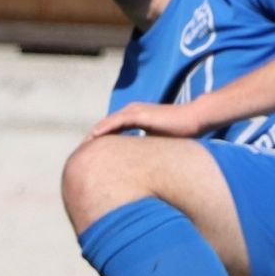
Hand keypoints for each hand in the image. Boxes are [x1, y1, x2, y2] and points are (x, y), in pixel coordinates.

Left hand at [85, 100, 214, 141]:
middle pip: (105, 125)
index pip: (111, 129)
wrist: (194, 120)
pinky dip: (104, 129)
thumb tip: (137, 164)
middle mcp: (131, 112)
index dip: (99, 140)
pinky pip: (116, 122)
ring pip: (107, 123)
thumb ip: (144, 148)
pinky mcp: (139, 114)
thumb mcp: (156, 142)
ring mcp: (134, 111)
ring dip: (94, 134)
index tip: (90, 154)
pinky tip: (95, 138)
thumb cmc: (179, 132)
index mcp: (133, 117)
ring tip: (83, 148)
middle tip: (81, 153)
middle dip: (92, 139)